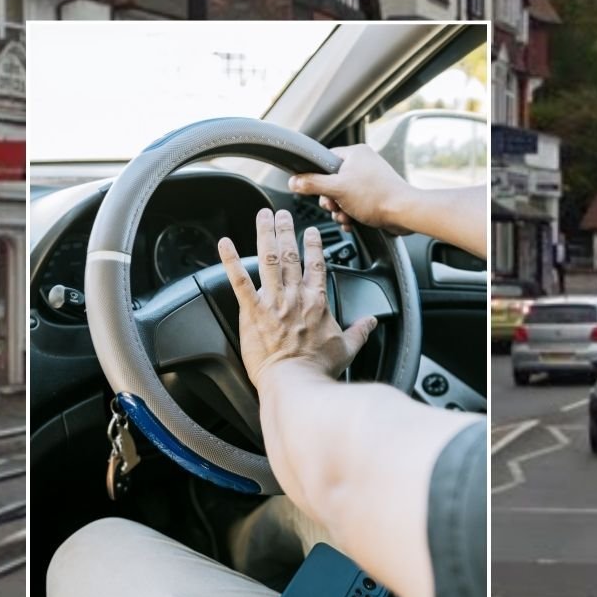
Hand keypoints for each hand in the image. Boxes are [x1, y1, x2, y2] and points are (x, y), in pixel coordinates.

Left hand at [217, 208, 375, 388]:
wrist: (296, 382)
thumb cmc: (318, 368)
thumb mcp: (347, 348)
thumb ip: (360, 331)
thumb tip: (372, 322)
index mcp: (317, 302)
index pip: (317, 265)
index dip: (314, 245)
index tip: (311, 231)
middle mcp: (296, 296)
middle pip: (290, 255)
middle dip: (286, 230)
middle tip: (281, 214)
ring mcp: (273, 302)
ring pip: (268, 259)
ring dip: (264, 235)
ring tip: (261, 217)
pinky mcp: (253, 312)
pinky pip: (239, 282)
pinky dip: (230, 261)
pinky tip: (224, 245)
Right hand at [288, 144, 413, 234]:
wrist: (404, 213)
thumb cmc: (376, 196)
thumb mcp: (337, 189)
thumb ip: (312, 184)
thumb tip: (293, 182)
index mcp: (355, 154)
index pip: (325, 159)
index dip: (317, 176)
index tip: (316, 189)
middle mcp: (364, 164)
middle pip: (333, 181)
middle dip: (330, 199)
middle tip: (333, 206)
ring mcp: (371, 180)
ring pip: (343, 195)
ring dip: (340, 210)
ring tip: (345, 216)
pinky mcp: (376, 196)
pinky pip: (356, 204)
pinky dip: (351, 214)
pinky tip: (352, 222)